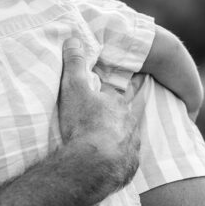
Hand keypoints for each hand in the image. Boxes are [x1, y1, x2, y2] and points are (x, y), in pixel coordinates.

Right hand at [58, 38, 139, 189]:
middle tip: (96, 126)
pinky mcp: (129, 167)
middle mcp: (129, 124)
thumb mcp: (74, 88)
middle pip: (121, 119)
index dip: (108, 96)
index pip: (115, 95)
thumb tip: (73, 38)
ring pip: (125, 141)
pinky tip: (106, 166)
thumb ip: (74, 64)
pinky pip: (123, 163)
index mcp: (118, 104)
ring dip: (115, 142)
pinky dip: (116, 163)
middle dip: (112, 121)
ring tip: (100, 148)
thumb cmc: (84, 123)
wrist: (94, 163)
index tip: (100, 99)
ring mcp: (132, 147)